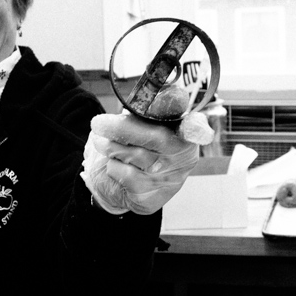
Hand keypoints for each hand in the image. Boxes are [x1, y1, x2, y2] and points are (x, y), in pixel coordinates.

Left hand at [81, 113, 199, 215]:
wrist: (120, 187)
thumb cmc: (135, 148)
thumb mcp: (141, 126)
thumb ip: (146, 113)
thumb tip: (145, 98)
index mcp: (185, 134)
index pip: (194, 128)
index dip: (196, 127)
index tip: (197, 128)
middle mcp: (183, 158)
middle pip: (157, 138)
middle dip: (123, 128)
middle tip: (98, 123)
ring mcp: (169, 179)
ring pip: (135, 154)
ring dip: (110, 146)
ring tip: (101, 142)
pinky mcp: (153, 197)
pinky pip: (124, 173)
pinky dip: (112, 166)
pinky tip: (116, 166)